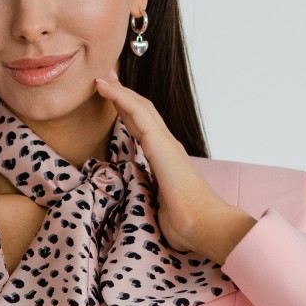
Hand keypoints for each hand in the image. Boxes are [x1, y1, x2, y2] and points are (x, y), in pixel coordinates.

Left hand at [94, 69, 254, 262]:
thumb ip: (149, 200)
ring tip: (101, 79)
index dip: (128, 114)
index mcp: (167, 161)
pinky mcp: (161, 145)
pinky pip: (138, 113)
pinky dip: (120, 98)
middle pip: (142, 113)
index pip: (144, 131)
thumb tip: (139, 208)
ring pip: (140, 108)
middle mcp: (168, 147)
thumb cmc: (187, 225)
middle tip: (104, 81)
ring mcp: (166, 144)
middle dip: (123, 96)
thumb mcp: (160, 209)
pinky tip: (105, 88)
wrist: (205, 226)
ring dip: (119, 91)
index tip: (112, 102)